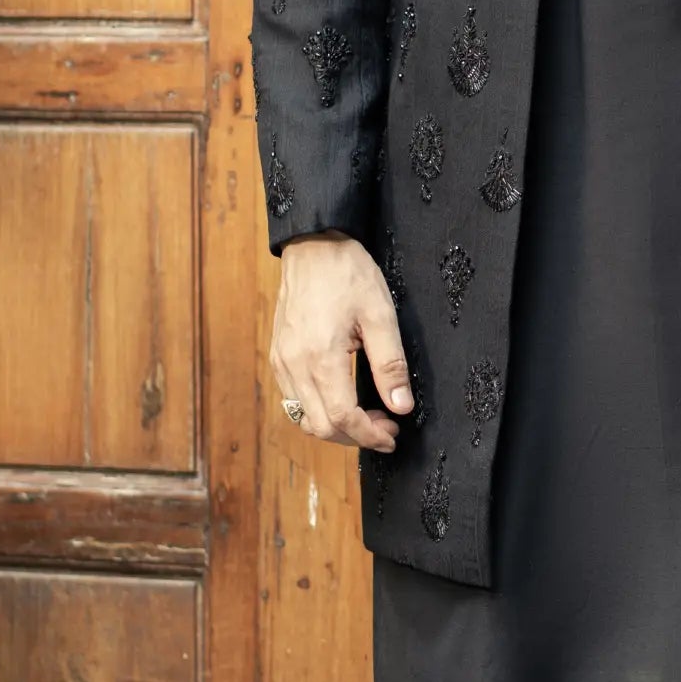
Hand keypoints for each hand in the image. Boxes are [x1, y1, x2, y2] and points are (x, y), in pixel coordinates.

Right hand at [269, 232, 413, 451]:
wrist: (313, 245)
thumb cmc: (347, 274)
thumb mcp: (380, 315)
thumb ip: (390, 365)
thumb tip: (401, 406)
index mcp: (320, 356)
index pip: (342, 418)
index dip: (368, 435)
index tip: (391, 436)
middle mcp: (294, 365)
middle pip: (320, 426)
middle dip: (355, 436)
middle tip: (385, 426)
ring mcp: (282, 361)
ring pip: (304, 417)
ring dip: (336, 426)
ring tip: (367, 414)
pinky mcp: (279, 355)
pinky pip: (294, 399)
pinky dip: (319, 409)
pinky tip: (342, 398)